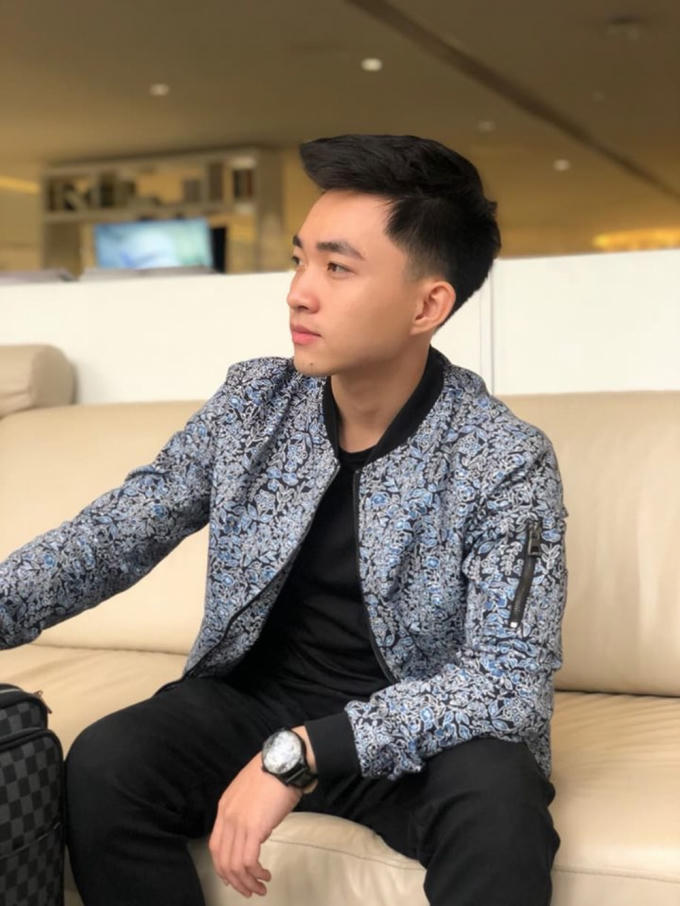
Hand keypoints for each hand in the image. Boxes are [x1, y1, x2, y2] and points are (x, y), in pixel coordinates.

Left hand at [209, 726, 316, 897]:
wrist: (284, 762)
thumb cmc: (273, 773)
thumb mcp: (250, 792)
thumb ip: (246, 812)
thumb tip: (256, 832)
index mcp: (224, 807)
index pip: (215, 846)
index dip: (223, 866)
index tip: (235, 877)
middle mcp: (227, 817)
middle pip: (222, 859)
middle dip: (234, 881)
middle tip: (249, 890)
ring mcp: (239, 823)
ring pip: (234, 865)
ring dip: (247, 881)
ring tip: (260, 887)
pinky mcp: (254, 828)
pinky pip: (248, 860)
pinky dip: (255, 873)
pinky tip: (265, 874)